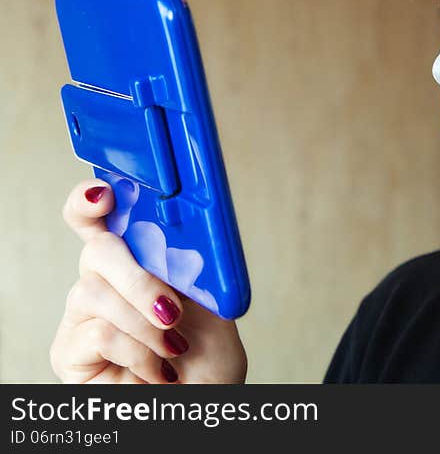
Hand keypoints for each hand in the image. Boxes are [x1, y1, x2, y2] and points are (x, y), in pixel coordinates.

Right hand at [50, 180, 247, 383]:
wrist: (203, 403)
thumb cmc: (208, 359)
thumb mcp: (213, 304)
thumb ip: (195, 267)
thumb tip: (187, 235)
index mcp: (138, 262)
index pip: (101, 220)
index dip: (90, 202)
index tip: (104, 194)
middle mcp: (104, 283)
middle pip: (95, 250)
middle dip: (137, 275)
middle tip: (172, 307)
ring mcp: (82, 317)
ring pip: (93, 291)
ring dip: (144, 320)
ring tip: (174, 346)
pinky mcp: (68, 352)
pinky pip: (95, 331)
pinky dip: (137, 350)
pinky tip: (157, 369)